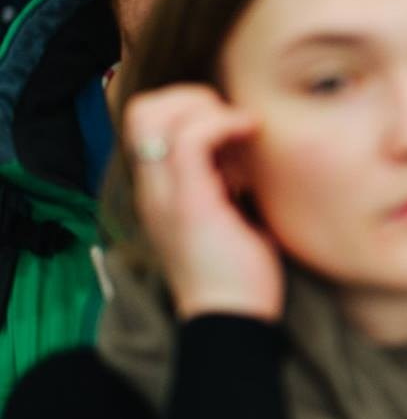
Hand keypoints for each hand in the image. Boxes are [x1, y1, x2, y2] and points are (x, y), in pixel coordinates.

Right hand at [124, 85, 283, 321]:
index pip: (147, 120)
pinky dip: (222, 124)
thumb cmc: (241, 277)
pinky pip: (190, 139)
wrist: (232, 321)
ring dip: (209, 108)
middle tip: (235, 122)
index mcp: (160, 190)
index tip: (232, 126)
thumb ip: (228, 183)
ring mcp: (164, 194)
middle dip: (193, 97)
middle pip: (144, 108)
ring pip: (158, 114)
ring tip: (244, 133)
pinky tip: (251, 135)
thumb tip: (252, 153)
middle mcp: (153, 188)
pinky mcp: (188, 203)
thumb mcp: (232, 218)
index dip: (187, 106)